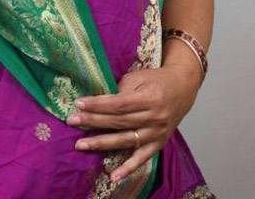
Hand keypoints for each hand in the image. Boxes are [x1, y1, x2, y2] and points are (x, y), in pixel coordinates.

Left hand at [68, 62, 201, 182]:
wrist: (182, 88)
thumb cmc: (155, 80)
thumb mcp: (138, 78)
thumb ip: (120, 91)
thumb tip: (97, 104)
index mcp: (149, 98)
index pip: (118, 104)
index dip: (97, 105)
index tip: (79, 104)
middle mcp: (155, 118)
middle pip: (119, 122)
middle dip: (93, 122)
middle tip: (72, 120)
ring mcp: (157, 133)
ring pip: (126, 140)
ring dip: (102, 143)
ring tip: (81, 144)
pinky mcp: (159, 144)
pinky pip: (142, 159)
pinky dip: (128, 169)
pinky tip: (113, 176)